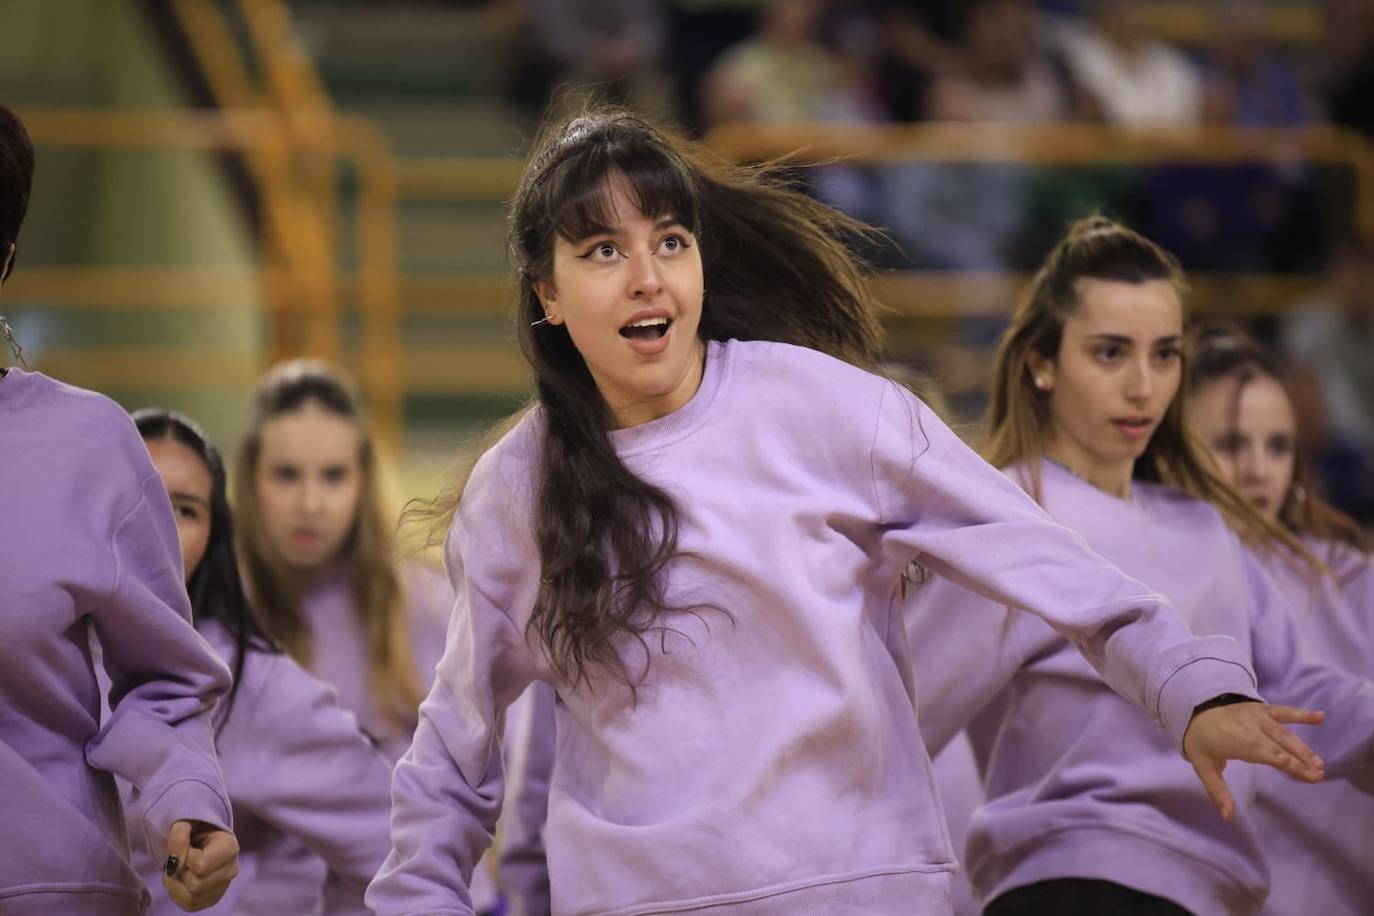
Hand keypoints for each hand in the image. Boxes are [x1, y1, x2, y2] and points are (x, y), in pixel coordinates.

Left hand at [163, 820, 238, 911]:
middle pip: (196, 885)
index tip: (188, 847)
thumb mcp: (184, 824)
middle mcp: (231, 870)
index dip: (186, 857)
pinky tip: (181, 880)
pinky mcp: (212, 900)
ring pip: (191, 897)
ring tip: (179, 869)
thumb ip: (178, 836)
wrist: (202, 840)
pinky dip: (178, 894)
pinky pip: (189, 905)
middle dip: (181, 872)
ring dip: (176, 884)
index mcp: (230, 847)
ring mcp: (223, 887)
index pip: (201, 865)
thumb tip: (174, 862)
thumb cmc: (195, 830)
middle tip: (181, 859)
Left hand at [1182, 702, 1324, 820]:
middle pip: (1277, 744)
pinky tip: (1321, 717)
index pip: (1260, 751)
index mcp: (1233, 739)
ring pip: (1284, 732)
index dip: (1280, 759)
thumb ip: (1216, 790)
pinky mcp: (1264, 710)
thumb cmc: (1201, 740)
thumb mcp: (1202, 765)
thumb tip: (1228, 816)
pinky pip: (1284, 712)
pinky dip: (1302, 714)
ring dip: (1303, 747)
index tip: (1298, 769)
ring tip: (1319, 764)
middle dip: (1298, 759)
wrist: (1195, 707)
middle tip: (1318, 774)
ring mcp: (1258, 716)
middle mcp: (1248, 726)